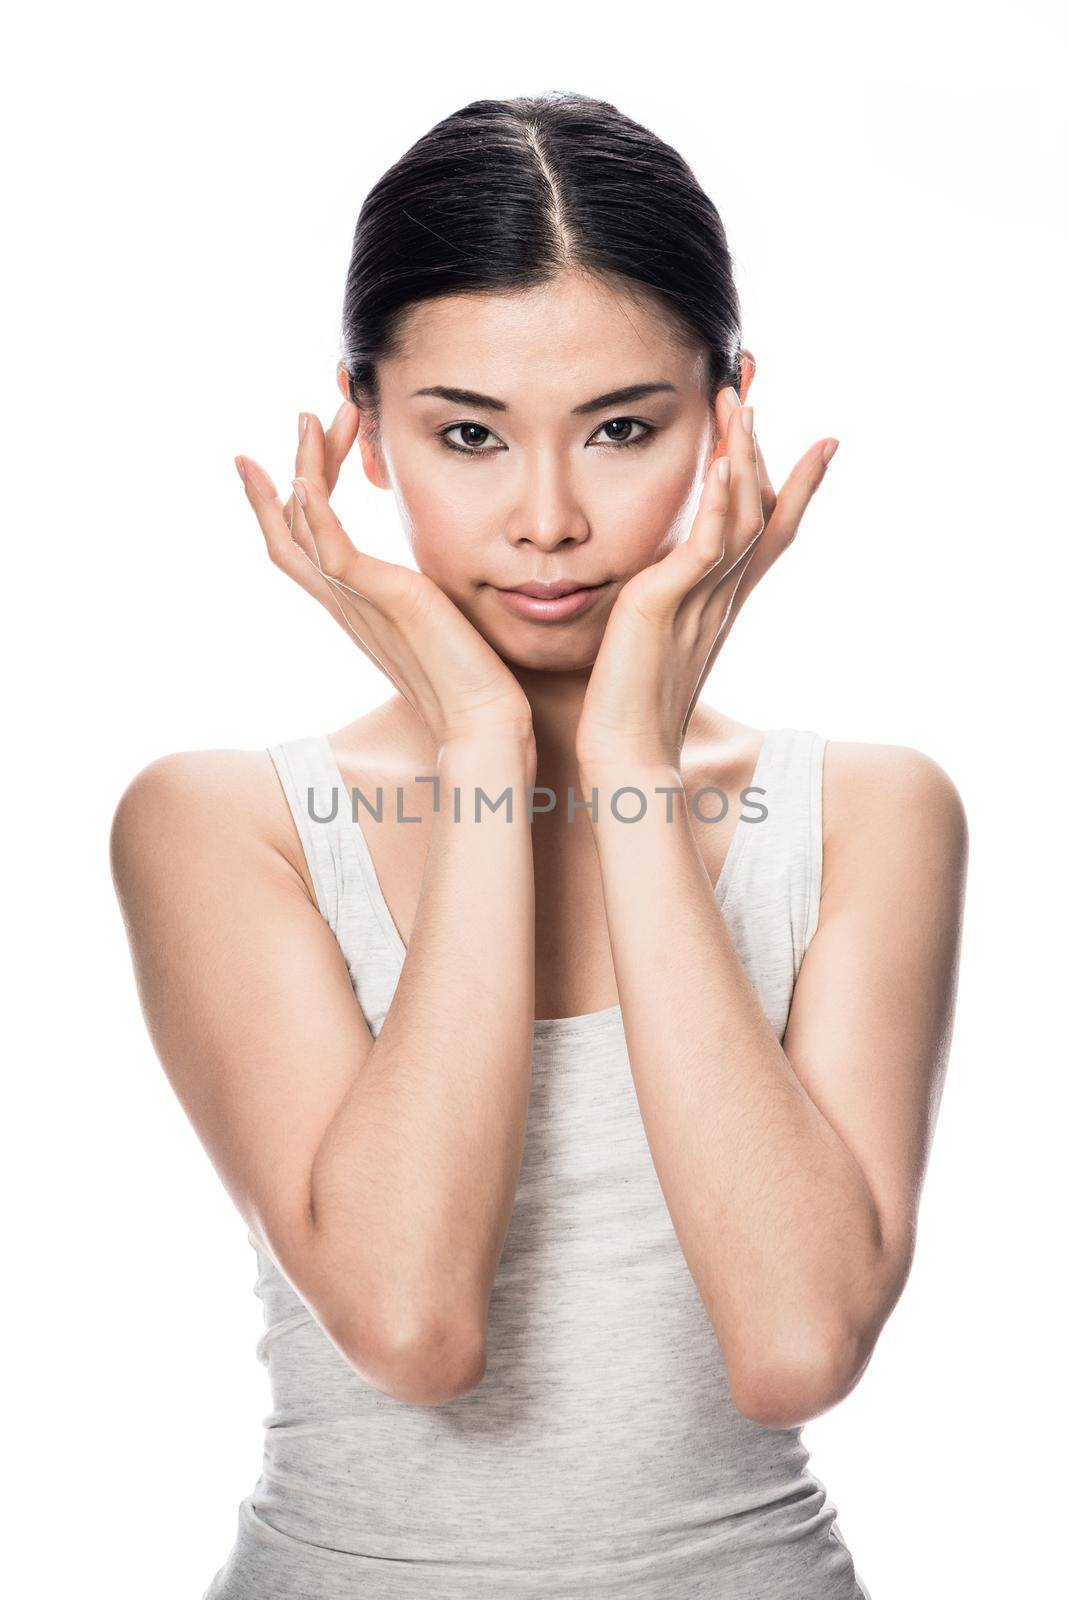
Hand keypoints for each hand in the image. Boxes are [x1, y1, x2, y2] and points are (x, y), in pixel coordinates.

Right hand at [235, 408, 533, 751]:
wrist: (488, 720)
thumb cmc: (479, 680)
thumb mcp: (447, 621)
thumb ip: (433, 594)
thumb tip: (450, 573)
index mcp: (360, 606)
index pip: (303, 545)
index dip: (285, 500)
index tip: (284, 457)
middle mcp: (348, 603)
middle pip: (291, 526)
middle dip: (296, 465)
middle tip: (308, 415)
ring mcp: (358, 601)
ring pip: (303, 526)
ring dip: (306, 466)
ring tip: (313, 417)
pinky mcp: (382, 599)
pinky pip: (329, 548)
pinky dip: (313, 510)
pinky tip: (305, 475)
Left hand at [574, 388, 838, 771]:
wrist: (624, 757)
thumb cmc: (627, 710)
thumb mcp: (650, 643)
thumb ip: (661, 607)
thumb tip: (650, 588)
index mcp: (721, 604)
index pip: (770, 534)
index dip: (799, 488)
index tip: (826, 442)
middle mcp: (722, 598)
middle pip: (760, 510)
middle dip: (762, 446)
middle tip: (758, 387)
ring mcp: (701, 602)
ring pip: (739, 517)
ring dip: (741, 456)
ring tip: (740, 402)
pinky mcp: (667, 606)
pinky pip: (706, 545)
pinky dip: (719, 502)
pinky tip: (722, 461)